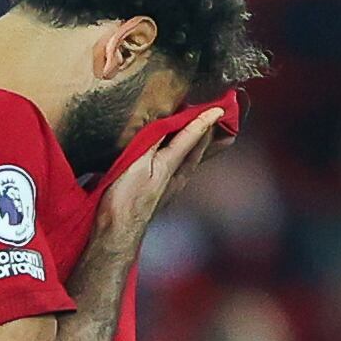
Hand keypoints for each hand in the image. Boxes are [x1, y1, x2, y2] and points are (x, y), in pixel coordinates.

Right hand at [92, 106, 226, 250]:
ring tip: (208, 137)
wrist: (117, 232)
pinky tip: (180, 159)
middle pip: (196, 150)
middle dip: (208, 134)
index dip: (204, 121)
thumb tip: (165, 122)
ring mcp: (170, 188)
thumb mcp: (137, 163)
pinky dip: (185, 158)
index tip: (219, 108)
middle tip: (223, 122)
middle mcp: (176, 176)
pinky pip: (180, 170)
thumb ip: (151, 142)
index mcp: (171, 165)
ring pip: (190, 161)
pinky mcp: (160, 195)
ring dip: (199, 147)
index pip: (192, 137)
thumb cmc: (125, 199)